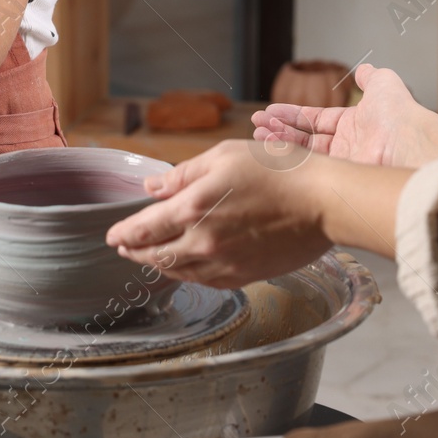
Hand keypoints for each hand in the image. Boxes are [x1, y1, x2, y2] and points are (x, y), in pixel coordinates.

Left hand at [104, 140, 332, 288]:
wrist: (325, 204)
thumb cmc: (280, 170)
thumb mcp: (225, 156)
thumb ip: (184, 175)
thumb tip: (151, 188)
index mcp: (194, 208)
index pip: (144, 229)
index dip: (124, 234)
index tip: (112, 235)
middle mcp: (204, 242)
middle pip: (156, 255)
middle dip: (135, 252)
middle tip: (124, 247)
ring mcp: (224, 263)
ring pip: (178, 272)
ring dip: (158, 265)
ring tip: (149, 257)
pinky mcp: (245, 276)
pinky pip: (204, 281)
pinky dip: (187, 274)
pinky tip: (185, 267)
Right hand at [251, 63, 437, 168]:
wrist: (409, 143)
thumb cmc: (399, 113)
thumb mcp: (384, 84)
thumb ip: (370, 76)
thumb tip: (364, 69)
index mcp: (353, 125)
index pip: (313, 120)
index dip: (290, 116)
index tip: (268, 113)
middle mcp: (346, 146)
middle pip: (304, 138)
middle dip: (278, 130)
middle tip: (255, 125)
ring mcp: (342, 165)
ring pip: (303, 153)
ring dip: (279, 142)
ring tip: (257, 135)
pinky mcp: (339, 180)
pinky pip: (309, 168)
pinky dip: (288, 157)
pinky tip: (270, 148)